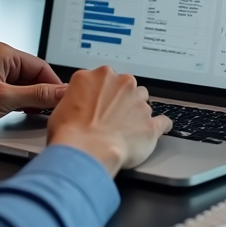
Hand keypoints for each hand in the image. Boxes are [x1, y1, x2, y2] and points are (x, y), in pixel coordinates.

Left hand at [0, 42, 64, 134]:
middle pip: (33, 75)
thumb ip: (35, 96)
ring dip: (30, 100)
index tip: (65, 101)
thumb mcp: (2, 99)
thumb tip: (60, 92)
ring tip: (36, 115)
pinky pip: (10, 91)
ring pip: (22, 85)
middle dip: (43, 94)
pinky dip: (18, 102)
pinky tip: (19, 114)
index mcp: (4, 53)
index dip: (55, 85)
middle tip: (53, 111)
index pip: (42, 66)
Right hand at [46, 66, 171, 176]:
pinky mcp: (151, 123)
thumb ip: (78, 96)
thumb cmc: (70, 132)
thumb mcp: (62, 104)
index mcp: (99, 75)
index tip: (102, 101)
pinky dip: (161, 126)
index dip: (104, 92)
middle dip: (122, 99)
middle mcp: (122, 84)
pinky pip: (163, 121)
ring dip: (137, 113)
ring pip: (144, 101)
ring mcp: (138, 102)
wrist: (86, 151)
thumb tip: (79, 102)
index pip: (106, 78)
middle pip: (128, 86)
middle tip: (111, 117)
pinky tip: (158, 130)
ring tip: (126, 129)